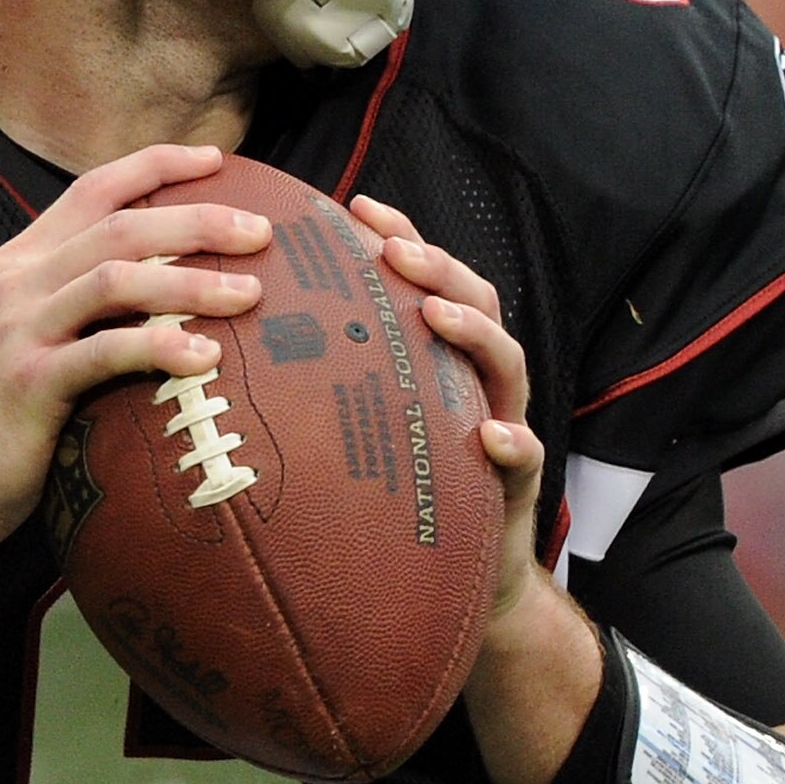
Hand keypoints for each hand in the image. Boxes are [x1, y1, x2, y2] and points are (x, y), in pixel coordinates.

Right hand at [0, 146, 273, 552]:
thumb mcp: (23, 336)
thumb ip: (73, 303)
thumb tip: (159, 290)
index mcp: (19, 262)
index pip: (93, 189)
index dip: (157, 165)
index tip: (218, 160)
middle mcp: (17, 282)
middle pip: (119, 227)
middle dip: (197, 220)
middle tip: (261, 232)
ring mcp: (19, 330)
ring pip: (117, 279)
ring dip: (192, 282)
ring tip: (251, 294)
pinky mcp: (27, 383)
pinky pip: (104, 352)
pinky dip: (159, 347)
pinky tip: (206, 357)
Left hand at [348, 194, 544, 621]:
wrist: (463, 576)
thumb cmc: (404, 488)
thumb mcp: (370, 422)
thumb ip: (340, 377)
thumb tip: (259, 336)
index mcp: (445, 358)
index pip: (432, 281)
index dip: (403, 239)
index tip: (357, 207)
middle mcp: (481, 382)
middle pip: (476, 302)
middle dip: (438, 268)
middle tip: (392, 250)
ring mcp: (506, 424)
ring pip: (506, 364)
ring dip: (473, 333)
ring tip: (435, 314)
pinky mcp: (518, 484)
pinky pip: (526, 456)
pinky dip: (512, 442)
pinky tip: (489, 435)